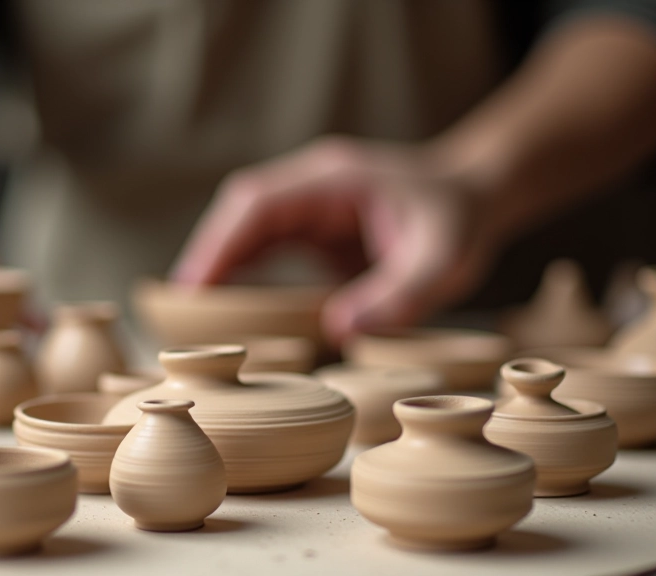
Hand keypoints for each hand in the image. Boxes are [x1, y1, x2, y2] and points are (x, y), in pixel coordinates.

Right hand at [173, 137, 500, 345]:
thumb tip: (339, 332)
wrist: (476, 195)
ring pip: (245, 228)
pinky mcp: (313, 226)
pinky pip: (264, 244)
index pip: (257, 204)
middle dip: (208, 256)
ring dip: (219, 265)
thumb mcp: (443, 261)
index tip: (194, 285)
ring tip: (191, 315)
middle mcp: (312, 185)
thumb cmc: (459, 220)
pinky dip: (241, 271)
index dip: (220, 243)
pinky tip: (228, 306)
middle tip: (180, 310)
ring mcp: (309, 203)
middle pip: (239, 212)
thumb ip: (398, 295)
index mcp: (332, 180)